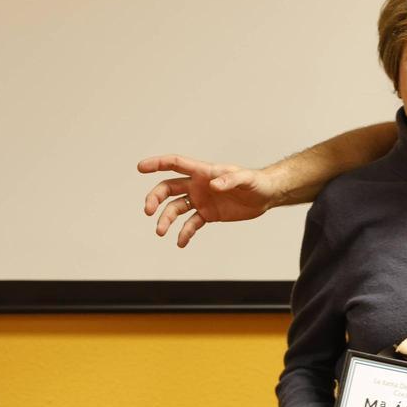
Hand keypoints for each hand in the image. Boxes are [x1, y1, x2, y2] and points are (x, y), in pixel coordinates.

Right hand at [138, 154, 279, 246]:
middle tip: (148, 211)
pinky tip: (181, 243)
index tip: (140, 167)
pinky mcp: (207, 214)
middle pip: (168, 188)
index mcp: (203, 172)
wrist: (266, 196)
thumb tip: (213, 185)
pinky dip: (184, 233)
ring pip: (175, 208)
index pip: (175, 164)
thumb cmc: (255, 181)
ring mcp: (201, 200)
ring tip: (161, 232)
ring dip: (166, 219)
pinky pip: (191, 224)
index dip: (157, 164)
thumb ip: (230, 180)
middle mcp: (197, 185)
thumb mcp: (245, 179)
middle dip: (155, 198)